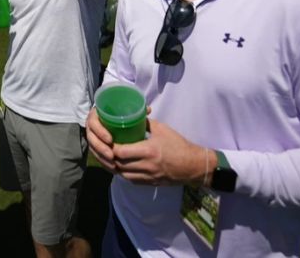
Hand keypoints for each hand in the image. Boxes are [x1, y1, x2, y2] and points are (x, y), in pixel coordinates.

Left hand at [88, 110, 210, 185]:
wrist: (193, 166)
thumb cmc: (178, 145)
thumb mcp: (162, 129)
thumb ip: (144, 123)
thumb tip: (131, 116)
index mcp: (148, 150)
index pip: (120, 152)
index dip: (111, 147)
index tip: (108, 140)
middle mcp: (146, 166)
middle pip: (118, 164)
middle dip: (110, 157)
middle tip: (106, 148)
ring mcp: (147, 177)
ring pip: (122, 174)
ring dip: (115, 167)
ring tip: (111, 157)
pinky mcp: (150, 183)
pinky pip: (131, 180)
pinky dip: (123, 173)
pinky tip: (122, 166)